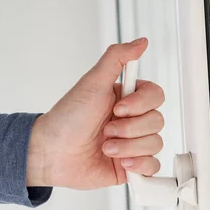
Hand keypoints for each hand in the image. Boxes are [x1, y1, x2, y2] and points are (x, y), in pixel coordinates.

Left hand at [26, 38, 165, 188]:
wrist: (51, 153)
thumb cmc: (67, 117)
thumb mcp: (92, 82)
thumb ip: (117, 58)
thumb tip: (141, 41)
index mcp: (127, 99)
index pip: (156, 96)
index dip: (141, 104)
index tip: (118, 108)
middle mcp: (132, 121)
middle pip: (157, 121)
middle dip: (129, 128)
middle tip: (106, 130)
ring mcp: (133, 144)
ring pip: (155, 143)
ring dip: (128, 147)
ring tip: (105, 147)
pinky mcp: (131, 167)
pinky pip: (153, 167)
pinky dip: (139, 165)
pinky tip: (122, 163)